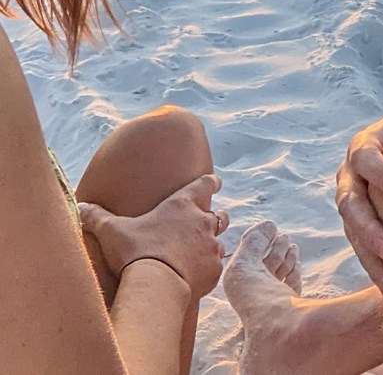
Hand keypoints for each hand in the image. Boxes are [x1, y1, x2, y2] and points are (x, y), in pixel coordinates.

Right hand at [79, 174, 226, 298]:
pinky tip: (198, 276)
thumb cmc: (135, 251)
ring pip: (220, 241)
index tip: (215, 182)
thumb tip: (79, 207)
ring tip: (200, 252)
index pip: (206, 184)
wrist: (156, 283)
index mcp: (183, 204)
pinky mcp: (214, 269)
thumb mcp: (112, 231)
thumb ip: (97, 217)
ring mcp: (212, 245)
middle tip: (208, 221)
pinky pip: (216, 266)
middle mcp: (203, 221)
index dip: (211, 182)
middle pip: (220, 214)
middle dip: (215, 217)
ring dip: (212, 244)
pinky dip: (209, 269)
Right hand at [336, 88, 382, 295]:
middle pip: (348, 201)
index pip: (364, 155)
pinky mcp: (366, 229)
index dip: (376, 171)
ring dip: (367, 258)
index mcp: (368, 143)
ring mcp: (357, 204)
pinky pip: (364, 252)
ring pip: (352, 233)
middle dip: (365, 226)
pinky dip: (377, 272)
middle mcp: (354, 175)